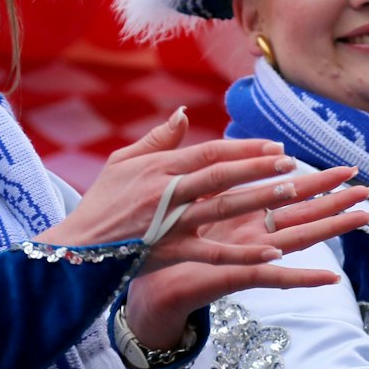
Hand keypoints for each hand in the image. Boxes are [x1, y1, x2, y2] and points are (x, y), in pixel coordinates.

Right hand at [37, 109, 302, 250]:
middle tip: (292, 161)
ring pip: (221, 208)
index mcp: (158, 168)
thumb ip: (157, 140)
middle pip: (220, 175)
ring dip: (258, 198)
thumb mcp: (122, 163)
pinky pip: (213, 253)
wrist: (76, 249)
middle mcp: (166, 192)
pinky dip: (243, 253)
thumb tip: (184, 115)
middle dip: (258, 166)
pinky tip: (273, 252)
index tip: (276, 145)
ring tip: (291, 191)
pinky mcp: (170, 252)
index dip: (244, 148)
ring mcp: (169, 223)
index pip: (209, 152)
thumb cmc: (101, 203)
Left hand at [124, 166, 368, 346]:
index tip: (343, 166)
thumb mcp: (179, 193)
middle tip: (366, 187)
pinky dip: (303, 278)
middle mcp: (252, 232)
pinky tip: (331, 278)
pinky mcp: (236, 274)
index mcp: (241, 211)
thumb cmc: (158, 237)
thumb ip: (196, 166)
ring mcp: (248, 254)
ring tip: (364, 219)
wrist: (138, 276)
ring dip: (331, 229)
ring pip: (299, 239)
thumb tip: (189, 122)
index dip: (315, 179)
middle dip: (335, 200)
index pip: (287, 192)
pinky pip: (273, 277)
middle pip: (303, 213)